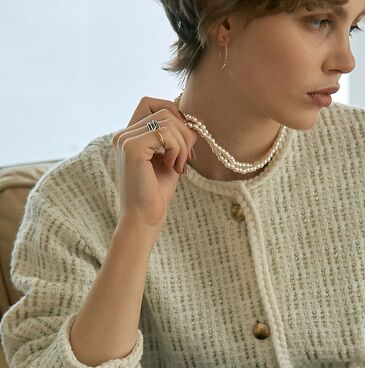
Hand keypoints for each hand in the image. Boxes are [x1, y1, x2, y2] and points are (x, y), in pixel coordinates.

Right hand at [112, 96, 197, 231]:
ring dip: (183, 143)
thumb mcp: (170, 159)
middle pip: (163, 110)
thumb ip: (175, 138)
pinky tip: (174, 167)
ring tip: (180, 165)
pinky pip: (164, 132)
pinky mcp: (131, 148)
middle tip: (188, 157)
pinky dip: (177, 149)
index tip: (185, 140)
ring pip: (167, 120)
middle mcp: (123, 135)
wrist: (144, 219)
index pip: (151, 103)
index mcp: (130, 136)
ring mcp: (125, 139)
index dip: (174, 114)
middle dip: (184, 132)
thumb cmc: (156, 193)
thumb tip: (193, 120)